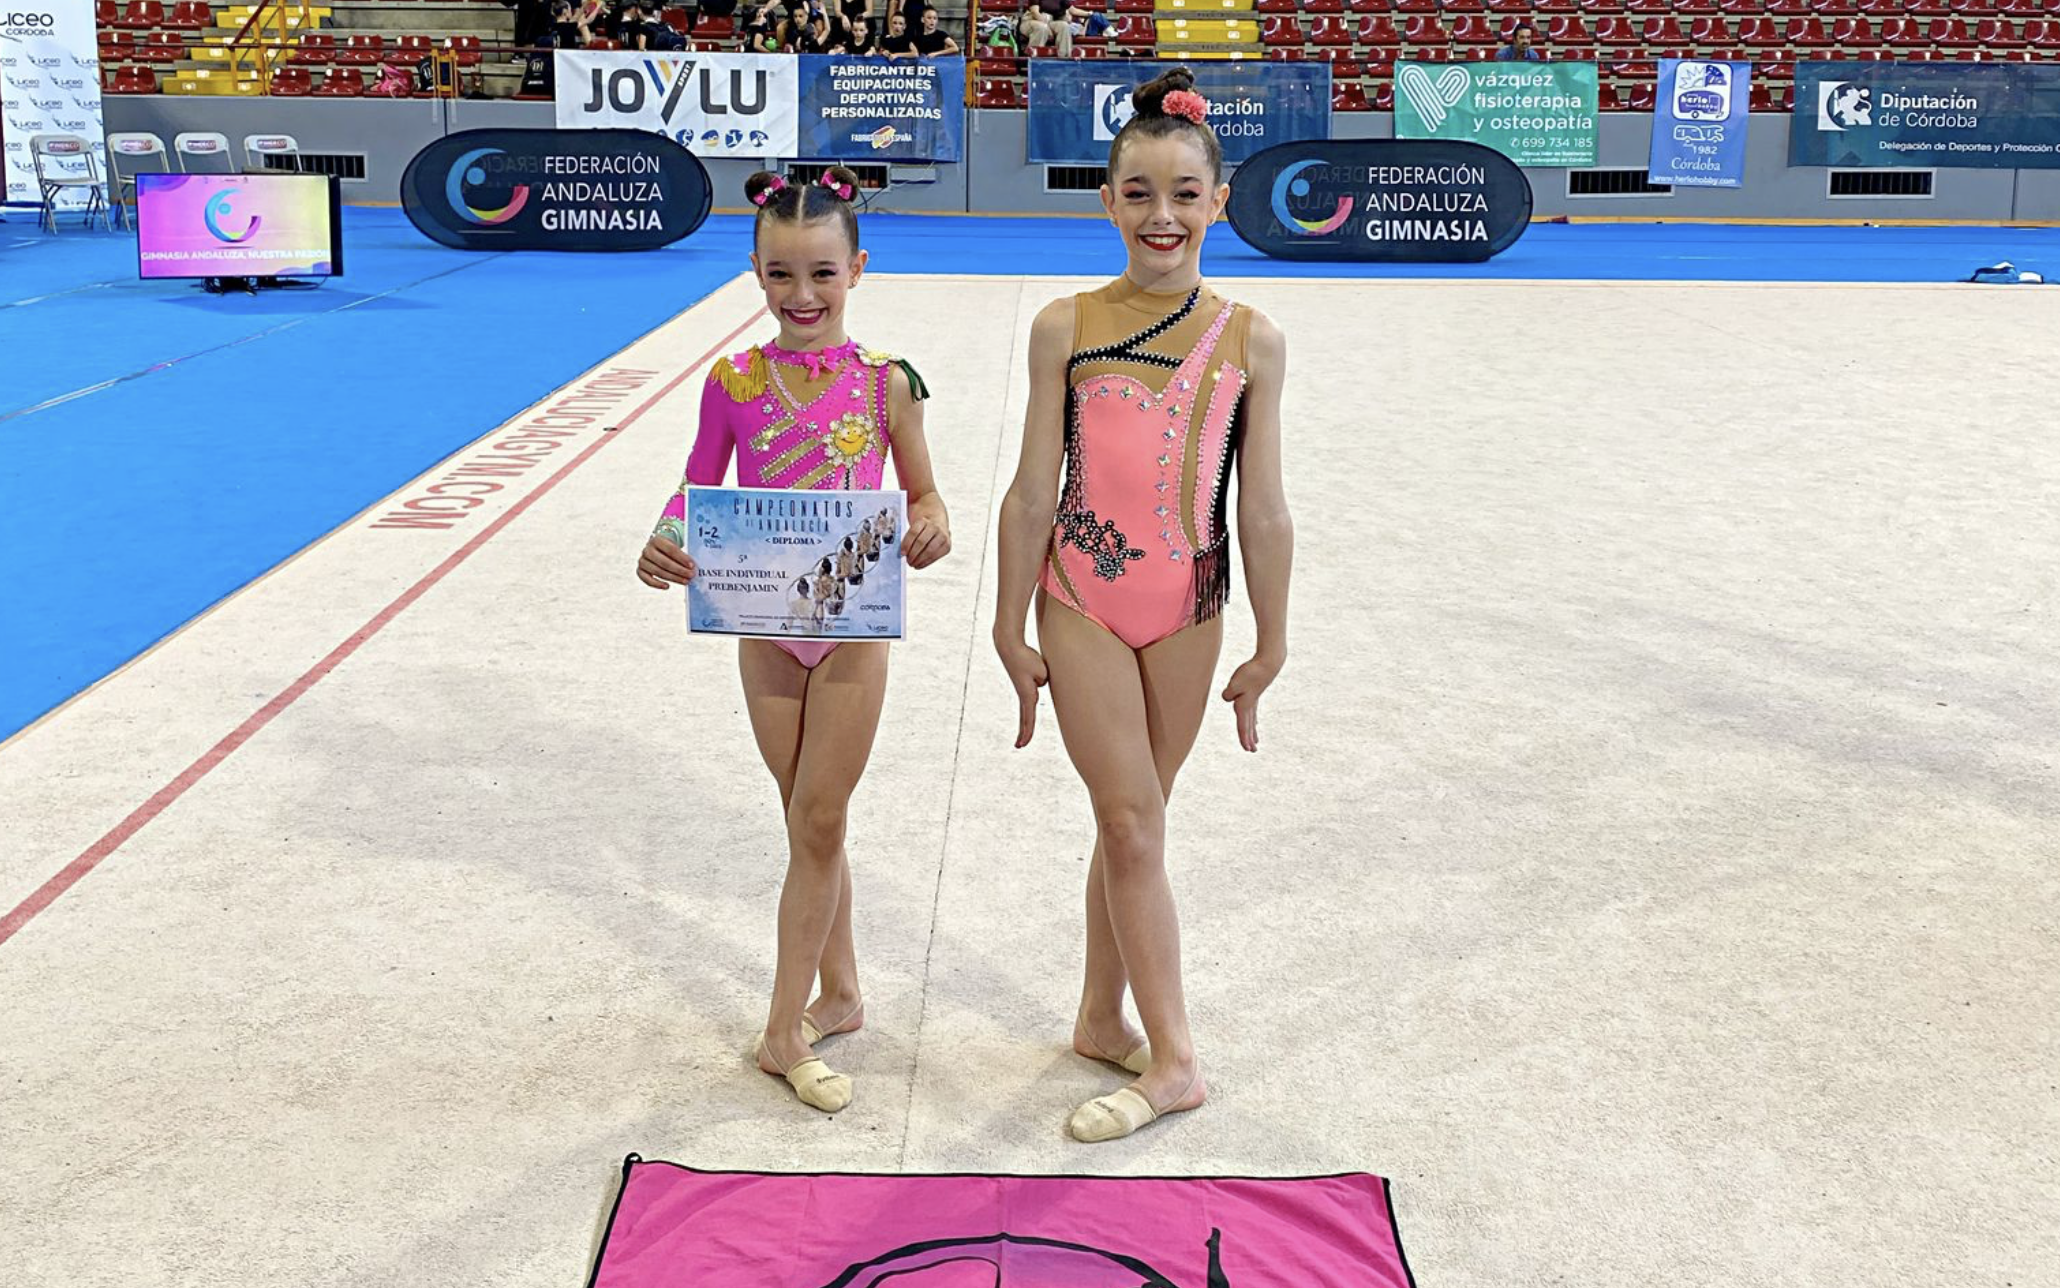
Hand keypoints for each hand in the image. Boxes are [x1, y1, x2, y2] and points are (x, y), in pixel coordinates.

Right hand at [635, 534, 695, 588]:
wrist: (657, 548)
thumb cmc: (670, 549)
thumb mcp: (676, 546)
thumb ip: (683, 555)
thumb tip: (693, 567)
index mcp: (657, 540)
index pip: (671, 549)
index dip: (682, 558)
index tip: (692, 565)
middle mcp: (647, 549)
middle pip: (664, 562)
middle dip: (679, 570)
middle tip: (691, 575)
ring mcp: (642, 560)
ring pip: (657, 571)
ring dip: (673, 578)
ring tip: (685, 581)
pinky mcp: (640, 570)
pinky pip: (646, 579)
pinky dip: (657, 584)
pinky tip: (667, 586)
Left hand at [902, 515, 950, 568]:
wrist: (937, 522)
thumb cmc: (922, 528)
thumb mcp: (915, 527)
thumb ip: (909, 538)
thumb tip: (903, 553)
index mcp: (923, 520)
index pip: (913, 532)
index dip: (906, 544)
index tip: (902, 553)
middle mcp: (934, 527)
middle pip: (921, 542)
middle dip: (913, 554)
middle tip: (908, 561)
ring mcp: (942, 536)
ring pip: (929, 550)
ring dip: (919, 560)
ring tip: (913, 564)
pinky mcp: (947, 545)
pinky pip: (935, 556)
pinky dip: (926, 562)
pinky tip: (920, 565)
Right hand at [994, 633, 1047, 748]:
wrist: (1010, 647)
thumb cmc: (1026, 659)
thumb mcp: (1042, 672)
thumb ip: (1045, 683)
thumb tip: (1041, 685)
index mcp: (1028, 696)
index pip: (1029, 719)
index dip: (1027, 733)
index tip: (1022, 745)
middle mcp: (1025, 695)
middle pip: (1026, 717)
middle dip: (1024, 732)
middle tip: (1019, 746)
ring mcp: (1023, 689)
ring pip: (1032, 698)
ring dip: (1032, 696)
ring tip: (1028, 689)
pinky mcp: (1024, 682)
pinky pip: (1033, 688)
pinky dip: (1034, 681)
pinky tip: (1030, 670)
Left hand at [1220, 652, 1282, 752]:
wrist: (1268, 663)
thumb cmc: (1251, 673)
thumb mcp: (1234, 683)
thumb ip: (1228, 693)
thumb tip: (1227, 698)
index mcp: (1244, 706)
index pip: (1242, 725)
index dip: (1244, 737)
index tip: (1247, 749)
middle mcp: (1249, 705)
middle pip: (1248, 726)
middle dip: (1249, 738)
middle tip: (1252, 750)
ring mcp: (1254, 700)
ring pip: (1252, 720)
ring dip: (1252, 732)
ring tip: (1255, 742)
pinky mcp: (1255, 694)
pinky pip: (1253, 711)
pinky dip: (1253, 720)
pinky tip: (1256, 723)